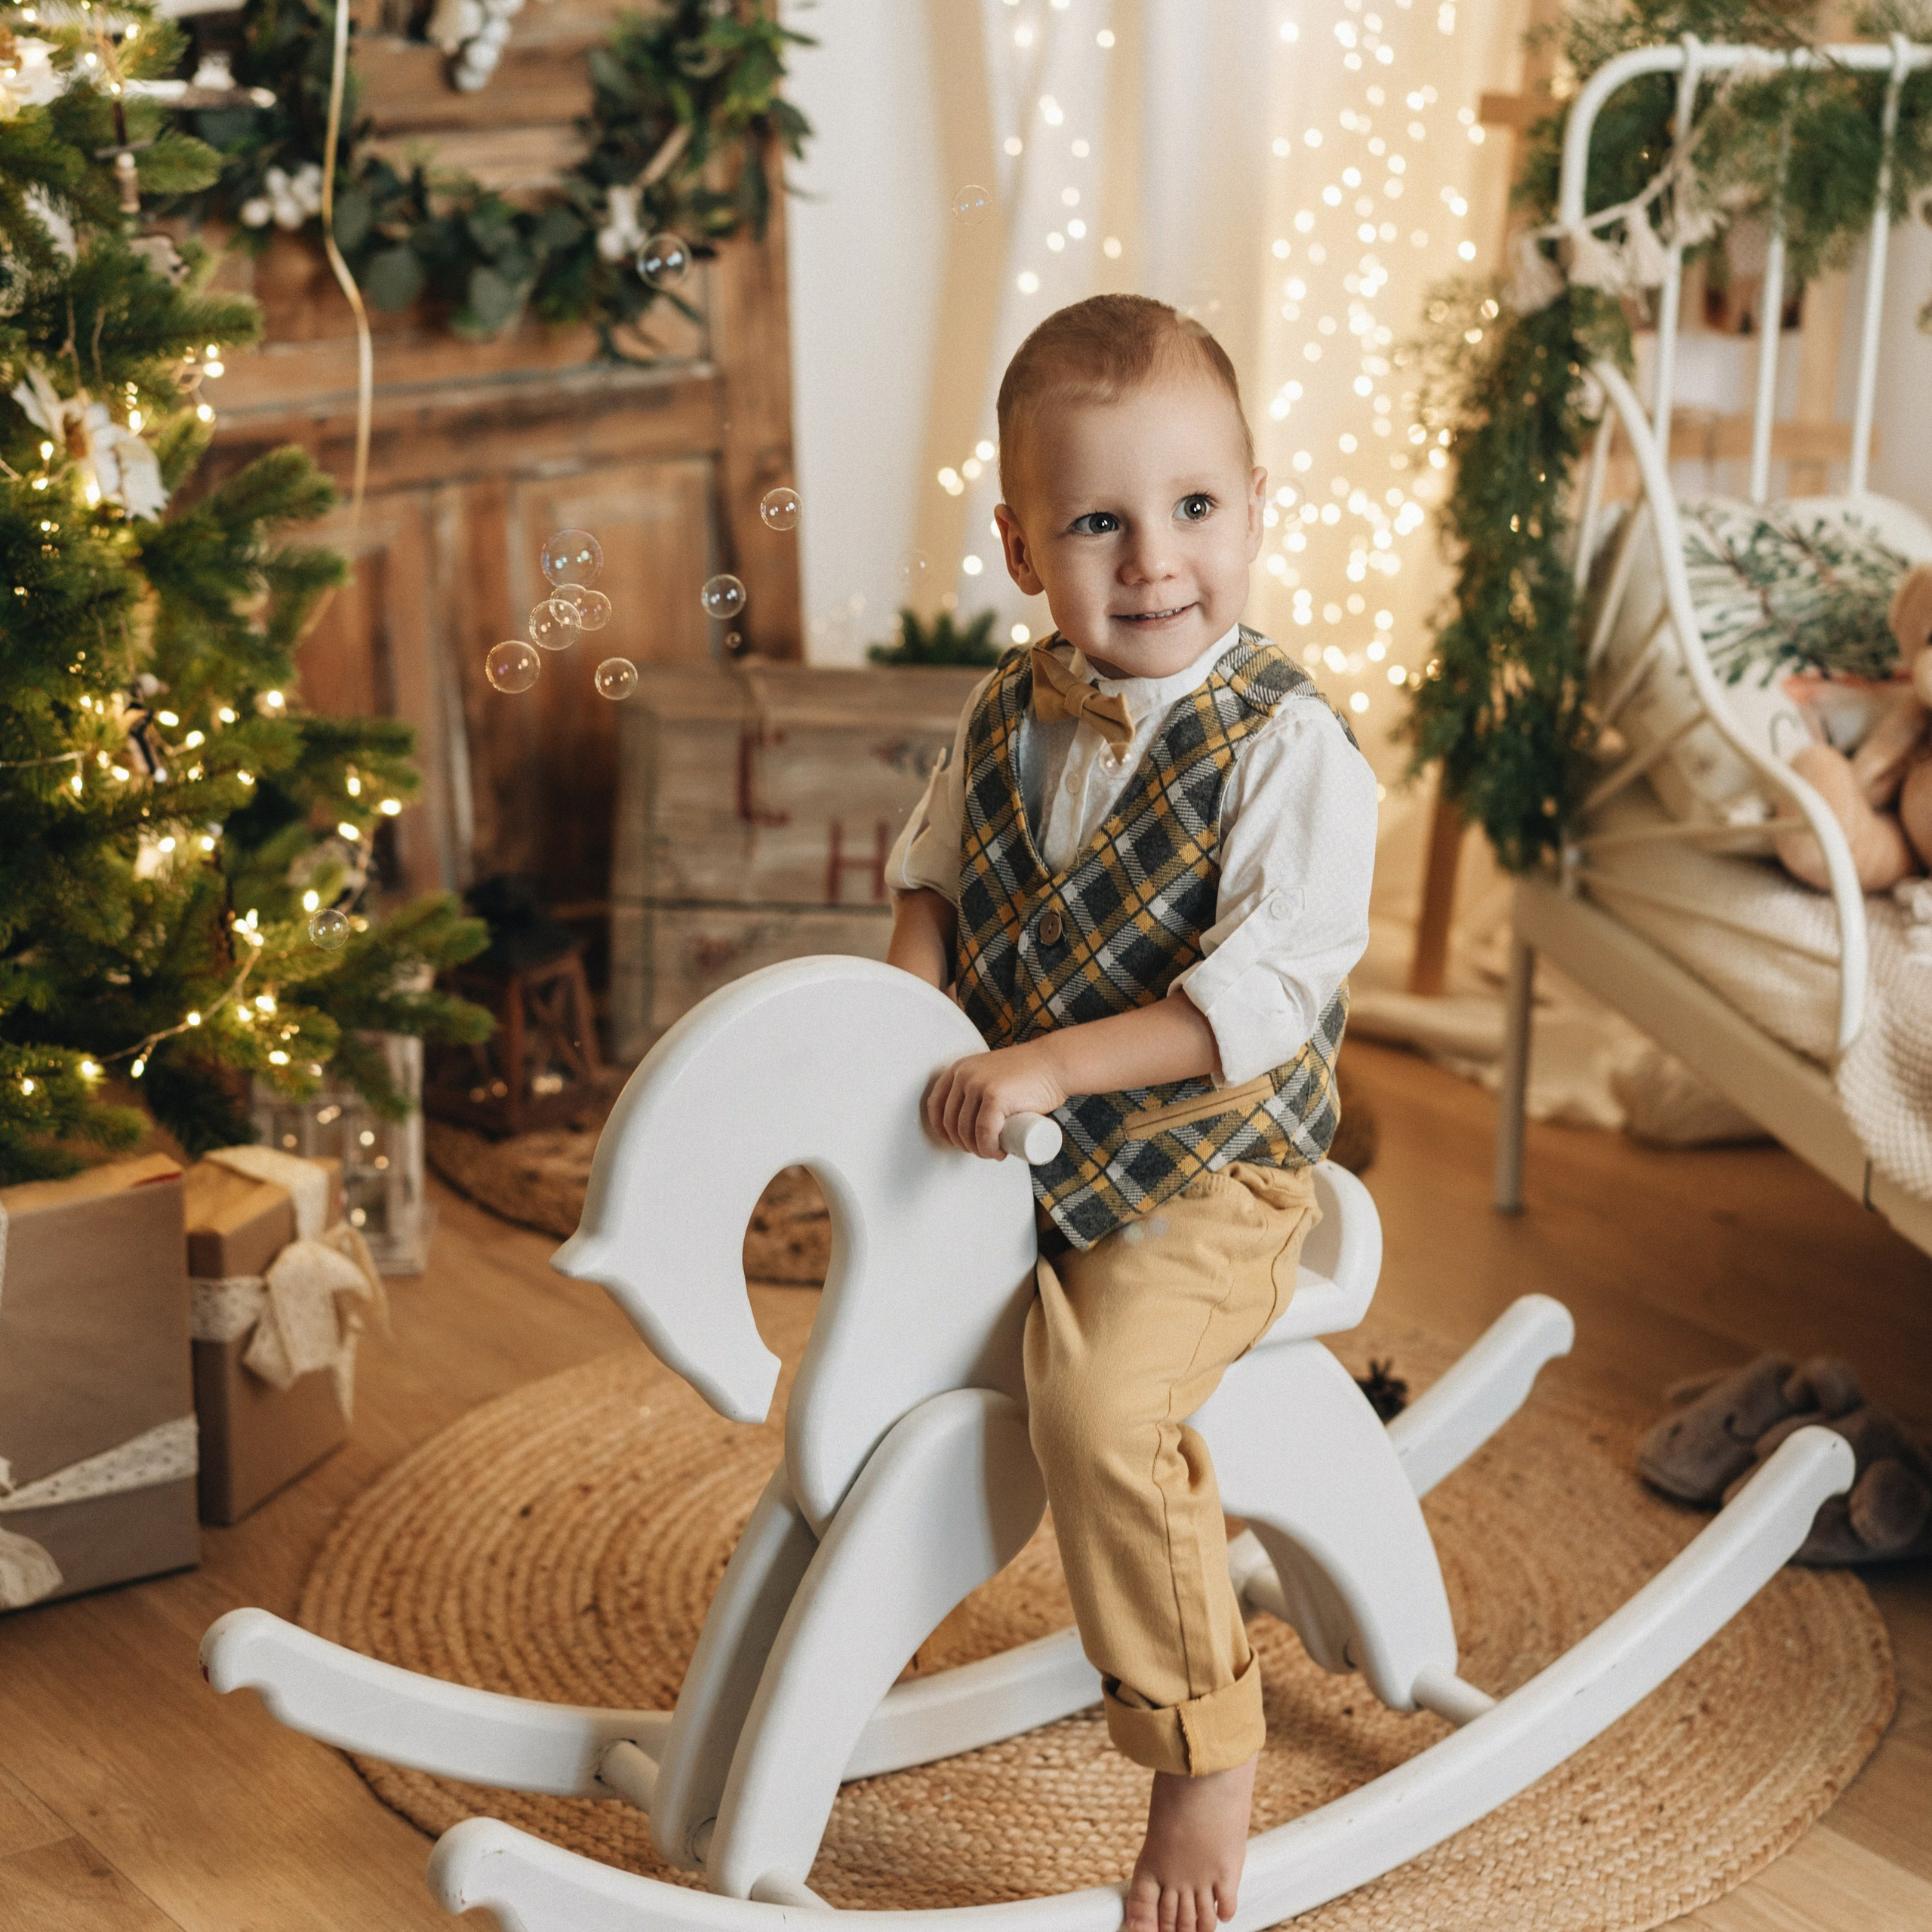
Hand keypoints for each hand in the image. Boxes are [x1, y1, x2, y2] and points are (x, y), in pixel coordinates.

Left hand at [925, 1042, 1067, 1159]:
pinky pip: (983, 1132)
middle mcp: (964, 1075)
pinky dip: (988, 1149)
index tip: (954, 1141)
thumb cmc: (1030, 1071)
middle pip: (951, 1122)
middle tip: (983, 1150)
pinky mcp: (994, 1096)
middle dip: (963, 1144)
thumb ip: (979, 1085)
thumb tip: (970, 1116)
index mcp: (959, 1069)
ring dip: (978, 1151)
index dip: (941, 1129)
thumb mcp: (992, 1072)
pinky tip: (997, 1153)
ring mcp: (978, 1084)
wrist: (1055, 1063)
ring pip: (966, 1131)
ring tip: (994, 1153)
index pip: (935, 1104)